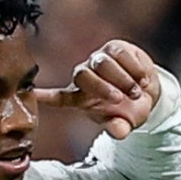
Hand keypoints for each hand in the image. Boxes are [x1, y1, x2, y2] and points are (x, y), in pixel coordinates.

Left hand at [35, 40, 160, 139]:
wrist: (148, 91)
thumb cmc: (128, 109)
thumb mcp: (124, 123)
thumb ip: (119, 129)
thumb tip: (118, 131)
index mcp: (81, 97)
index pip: (58, 98)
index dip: (44, 97)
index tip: (32, 95)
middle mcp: (85, 76)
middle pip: (82, 75)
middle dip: (101, 88)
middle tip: (119, 100)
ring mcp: (98, 60)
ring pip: (102, 63)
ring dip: (121, 79)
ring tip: (136, 92)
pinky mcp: (114, 48)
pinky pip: (120, 53)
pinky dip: (133, 68)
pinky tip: (142, 80)